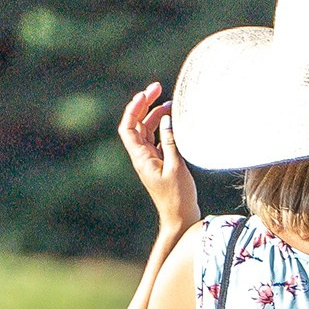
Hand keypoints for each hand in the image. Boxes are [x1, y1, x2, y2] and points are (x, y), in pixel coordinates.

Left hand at [118, 81, 199, 236]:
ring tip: (170, 103)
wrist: (180, 220)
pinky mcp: (161, 164)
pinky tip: (174, 122)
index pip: (129, 126)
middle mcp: (143, 157)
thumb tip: (167, 120)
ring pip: (148, 130)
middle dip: (146, 105)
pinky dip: (164, 128)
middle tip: (158, 88)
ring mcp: (151, 160)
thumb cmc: (178, 198)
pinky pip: (158, 140)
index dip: (134, 108)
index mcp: (141, 157)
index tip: (146, 94)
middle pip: (138, 124)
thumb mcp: (176, 168)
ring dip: (156, 115)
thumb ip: (171, 142)